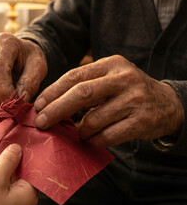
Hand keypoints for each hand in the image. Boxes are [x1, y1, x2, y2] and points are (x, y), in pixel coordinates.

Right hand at [0, 33, 46, 108]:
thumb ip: (31, 82)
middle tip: (12, 109)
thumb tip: (20, 101)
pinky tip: (2, 103)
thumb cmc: (31, 59)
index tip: (15, 103)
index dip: (4, 89)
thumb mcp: (38, 66)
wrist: (22, 53)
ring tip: (9, 107)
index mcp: (3, 43)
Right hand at [0, 144, 37, 204]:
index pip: (32, 167)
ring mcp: (12, 204)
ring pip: (9, 178)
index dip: (23, 152)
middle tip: (0, 142)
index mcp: (28, 194)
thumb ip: (7, 161)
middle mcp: (23, 200)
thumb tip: (17, 148)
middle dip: (9, 157)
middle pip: (20, 172)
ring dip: (0, 165)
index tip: (16, 139)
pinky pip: (1, 186)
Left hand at [34, 55, 183, 146]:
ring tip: (78, 131)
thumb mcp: (110, 78)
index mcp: (111, 64)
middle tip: (41, 122)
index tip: (38, 105)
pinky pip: (108, 136)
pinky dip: (94, 140)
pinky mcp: (142, 121)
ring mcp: (134, 99)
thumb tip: (49, 104)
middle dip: (56, 110)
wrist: (167, 104)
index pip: (75, 76)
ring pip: (93, 119)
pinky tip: (92, 139)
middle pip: (81, 94)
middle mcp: (124, 78)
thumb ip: (85, 85)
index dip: (53, 91)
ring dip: (79, 130)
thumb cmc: (128, 92)